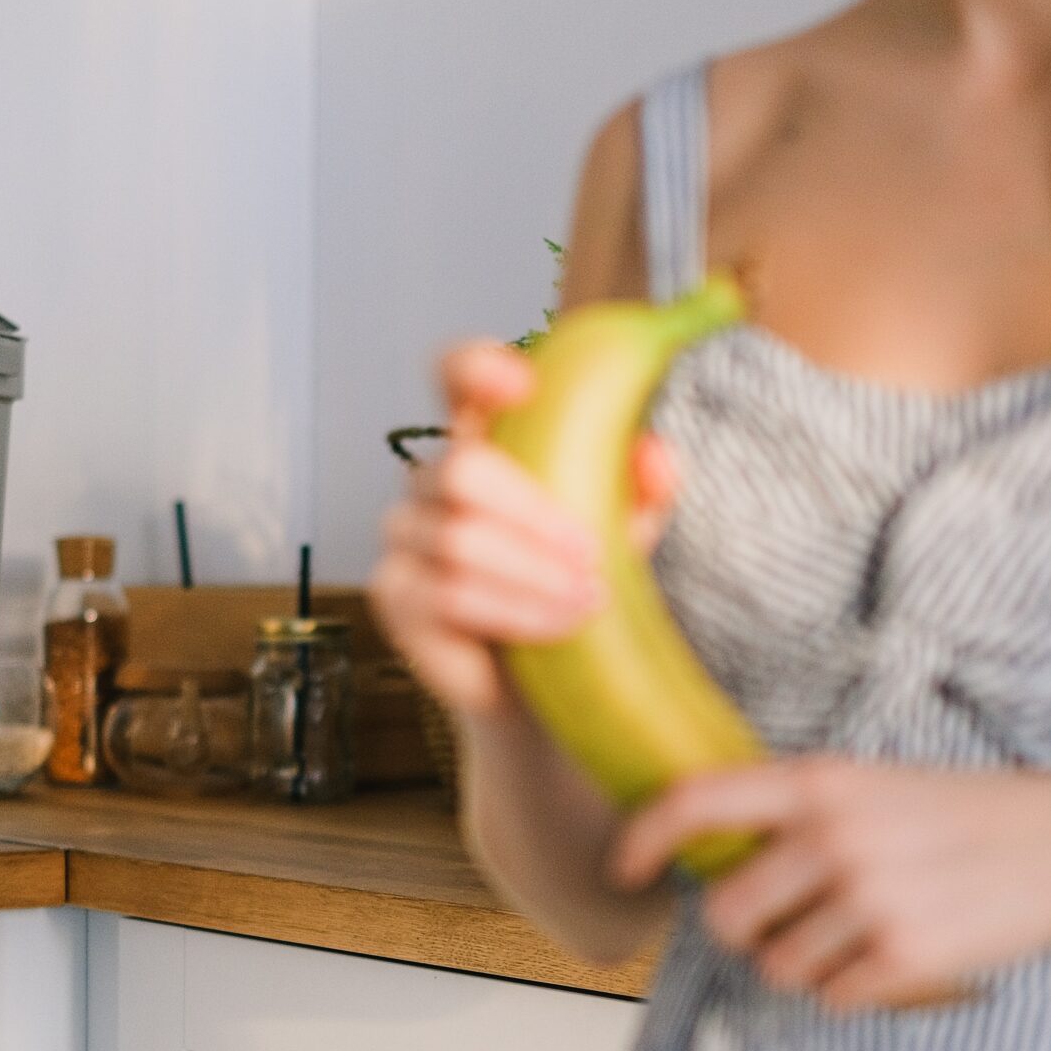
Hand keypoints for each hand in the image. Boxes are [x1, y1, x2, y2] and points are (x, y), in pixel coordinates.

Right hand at [371, 339, 680, 717]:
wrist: (546, 684)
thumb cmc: (578, 587)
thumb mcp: (626, 532)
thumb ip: (643, 489)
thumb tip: (656, 455)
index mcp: (487, 439)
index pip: (455, 376)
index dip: (475, 367)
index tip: (522, 384)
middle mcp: (433, 479)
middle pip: (460, 469)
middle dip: (534, 514)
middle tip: (592, 554)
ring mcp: (406, 535)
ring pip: (459, 541)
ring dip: (535, 574)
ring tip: (589, 601)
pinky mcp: (394, 593)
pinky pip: (448, 594)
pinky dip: (514, 610)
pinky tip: (557, 626)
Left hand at [610, 759, 1050, 1009]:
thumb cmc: (959, 813)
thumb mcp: (869, 784)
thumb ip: (794, 810)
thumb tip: (708, 851)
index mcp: (819, 783)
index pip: (695, 801)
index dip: (643, 839)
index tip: (625, 869)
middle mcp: (834, 837)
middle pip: (727, 915)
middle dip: (746, 930)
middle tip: (788, 922)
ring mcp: (870, 898)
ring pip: (777, 966)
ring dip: (805, 964)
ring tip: (858, 934)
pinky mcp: (905, 956)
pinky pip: (831, 998)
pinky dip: (851, 989)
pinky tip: (891, 955)